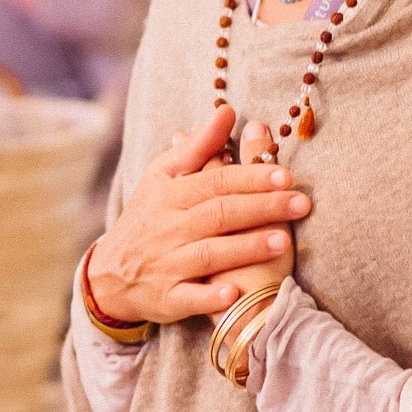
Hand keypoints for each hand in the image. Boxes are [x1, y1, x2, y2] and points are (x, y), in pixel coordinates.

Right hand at [85, 105, 306, 326]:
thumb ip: (197, 148)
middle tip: (301, 203)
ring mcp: (167, 265)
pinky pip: (189, 298)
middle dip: (261, 208)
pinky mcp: (167, 298)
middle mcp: (169, 228)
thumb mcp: (162, 178)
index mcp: (170, 196)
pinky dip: (210, 297)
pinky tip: (234, 293)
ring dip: (244, 248)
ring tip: (281, 241)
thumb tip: (227, 112)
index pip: (215, 182)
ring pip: (209, 254)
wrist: (110, 274)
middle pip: (219, 215)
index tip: (285, 175)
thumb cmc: (147, 218)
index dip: (250, 178)